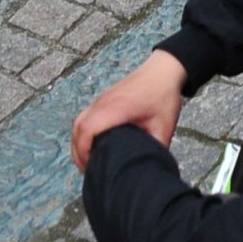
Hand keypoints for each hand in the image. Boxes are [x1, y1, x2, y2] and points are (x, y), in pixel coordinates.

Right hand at [70, 50, 186, 172]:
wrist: (163, 69)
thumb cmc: (163, 96)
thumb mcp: (164, 126)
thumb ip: (155, 149)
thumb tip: (148, 169)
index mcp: (117, 108)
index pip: (89, 129)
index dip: (85, 151)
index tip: (92, 169)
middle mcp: (104, 102)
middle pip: (78, 127)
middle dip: (79, 152)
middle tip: (89, 171)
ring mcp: (101, 99)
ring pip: (79, 121)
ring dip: (78, 142)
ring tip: (88, 162)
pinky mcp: (103, 99)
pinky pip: (84, 116)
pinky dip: (83, 133)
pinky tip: (92, 146)